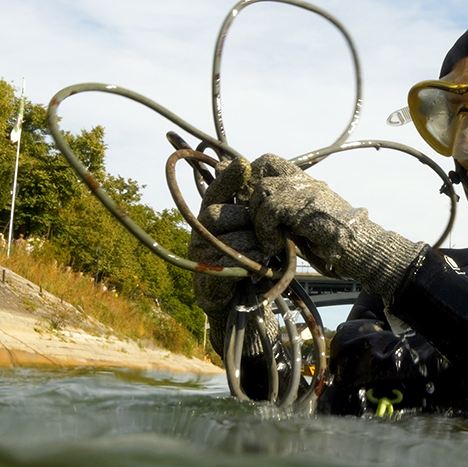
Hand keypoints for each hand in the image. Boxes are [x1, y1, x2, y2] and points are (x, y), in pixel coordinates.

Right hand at [189, 155, 267, 352]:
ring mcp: (200, 256)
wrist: (237, 302)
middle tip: (267, 239)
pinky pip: (234, 264)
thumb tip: (246, 166)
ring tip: (264, 256)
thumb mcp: (249, 229)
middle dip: (254, 226)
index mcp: (210, 215)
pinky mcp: (206, 280)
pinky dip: (252, 265)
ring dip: (257, 248)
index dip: (229, 178)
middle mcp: (200, 232)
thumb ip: (248, 205)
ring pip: (236, 240)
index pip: (217, 190)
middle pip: (229, 215)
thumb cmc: (246, 259)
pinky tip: (257, 267)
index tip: (243, 165)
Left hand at [249, 154, 425, 304]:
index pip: (269, 162)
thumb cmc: (336, 245)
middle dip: (253, 201)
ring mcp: (308, 192)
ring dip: (259, 220)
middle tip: (259, 226)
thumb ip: (287, 214)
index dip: (252, 176)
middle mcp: (306, 182)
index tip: (247, 199)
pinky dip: (266, 230)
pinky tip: (274, 245)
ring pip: (263, 191)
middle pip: (262, 172)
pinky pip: (271, 209)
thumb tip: (261, 213)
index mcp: (306, 183)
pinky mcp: (307, 207)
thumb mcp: (307, 224)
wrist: (363, 251)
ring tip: (269, 240)